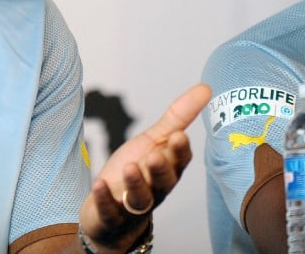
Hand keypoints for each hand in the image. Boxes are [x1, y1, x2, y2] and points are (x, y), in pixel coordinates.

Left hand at [78, 84, 210, 251]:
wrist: (113, 214)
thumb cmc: (138, 171)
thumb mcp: (155, 141)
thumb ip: (178, 117)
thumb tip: (206, 88)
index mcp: (167, 170)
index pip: (179, 162)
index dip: (179, 151)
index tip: (179, 136)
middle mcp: (154, 189)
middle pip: (162, 181)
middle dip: (161, 168)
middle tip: (156, 155)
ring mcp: (132, 206)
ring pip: (139, 198)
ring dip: (135, 183)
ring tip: (129, 167)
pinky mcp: (110, 216)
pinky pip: (109, 211)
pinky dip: (104, 199)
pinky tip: (99, 185)